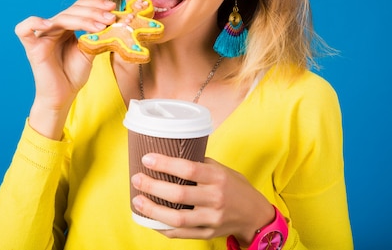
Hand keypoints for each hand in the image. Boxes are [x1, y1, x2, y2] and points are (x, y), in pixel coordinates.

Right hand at [14, 0, 115, 138]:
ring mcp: (42, 36)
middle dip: (94, 13)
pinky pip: (24, 30)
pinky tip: (49, 24)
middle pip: (72, 10)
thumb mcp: (90, 51)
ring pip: (60, 18)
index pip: (79, 7)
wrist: (63, 95)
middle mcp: (54, 28)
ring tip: (100, 26)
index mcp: (66, 27)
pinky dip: (34, 23)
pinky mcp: (32, 47)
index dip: (95, 4)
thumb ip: (97, 35)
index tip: (113, 7)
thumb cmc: (74, 74)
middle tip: (111, 18)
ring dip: (83, 19)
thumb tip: (114, 20)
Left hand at [130, 154, 275, 245]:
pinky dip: (162, 227)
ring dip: (152, 210)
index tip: (147, 159)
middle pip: (179, 194)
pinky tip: (150, 219)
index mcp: (218, 178)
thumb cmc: (234, 187)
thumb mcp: (222, 169)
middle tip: (137, 179)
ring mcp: (211, 219)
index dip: (165, 163)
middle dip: (152, 186)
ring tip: (137, 201)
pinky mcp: (207, 233)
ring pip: (177, 218)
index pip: (189, 169)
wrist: (254, 215)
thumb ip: (199, 164)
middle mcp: (216, 199)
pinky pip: (180, 233)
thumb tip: (170, 156)